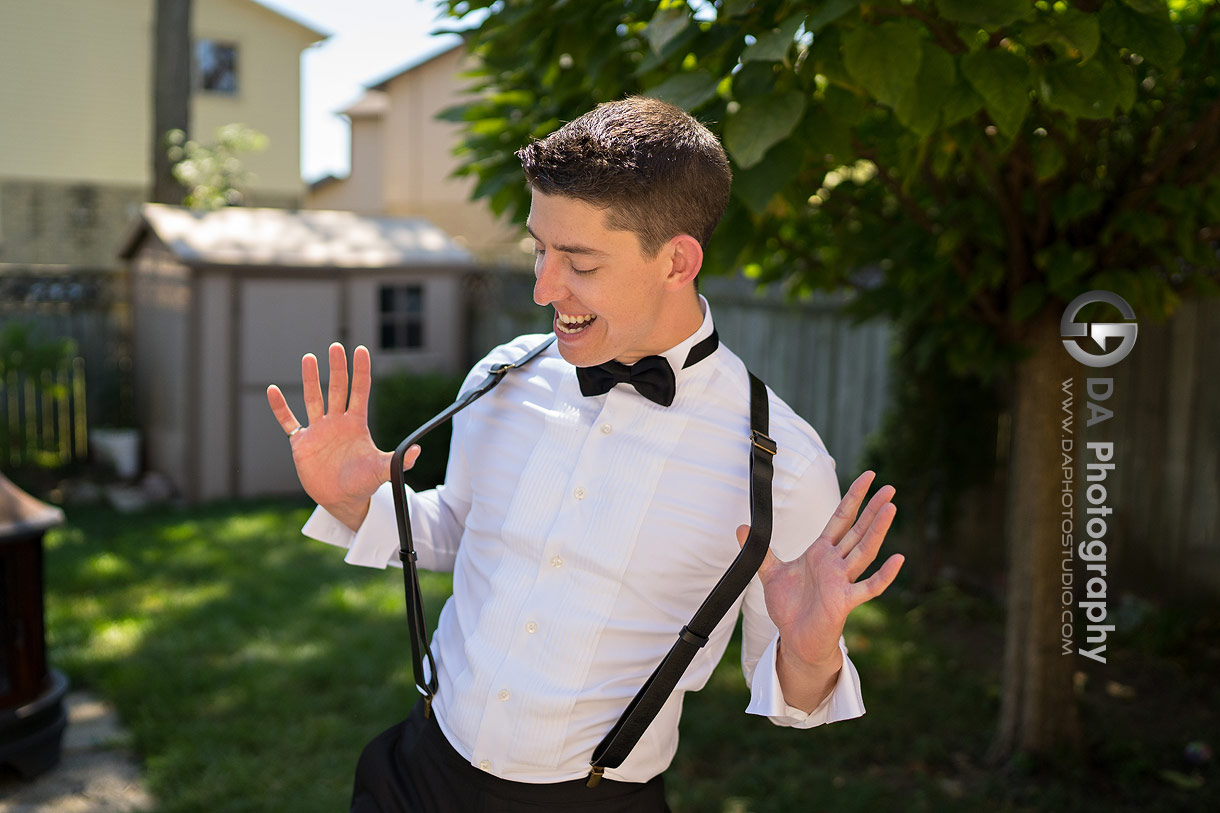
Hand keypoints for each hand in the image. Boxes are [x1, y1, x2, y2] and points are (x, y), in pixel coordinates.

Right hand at [266, 343, 419, 530]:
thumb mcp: (382, 470)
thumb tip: (417, 452)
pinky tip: (272, 391)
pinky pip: (288, 421)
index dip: (361, 371)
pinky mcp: (301, 442)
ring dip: (310, 380)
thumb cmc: (363, 482)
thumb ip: (398, 461)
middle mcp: (337, 422)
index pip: (360, 391)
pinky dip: (279, 408)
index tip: (361, 350)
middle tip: (336, 347)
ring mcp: (318, 430)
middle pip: (337, 389)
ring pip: (313, 399)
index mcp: (356, 423)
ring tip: (309, 358)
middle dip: (337, 368)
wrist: (342, 499)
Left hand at [738, 470, 902, 708]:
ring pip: (864, 551)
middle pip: (857, 530)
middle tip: (890, 486)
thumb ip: (761, 550)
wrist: (795, 639)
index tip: (869, 476)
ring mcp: (842, 581)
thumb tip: (741, 527)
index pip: (841, 518)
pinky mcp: (845, 601)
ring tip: (891, 507)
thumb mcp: (771, 574)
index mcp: (821, 552)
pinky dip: (884, 575)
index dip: (854, 497)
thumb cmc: (789, 607)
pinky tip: (898, 560)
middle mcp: (835, 563)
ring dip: (877, 530)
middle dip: (872, 508)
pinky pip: (869, 587)